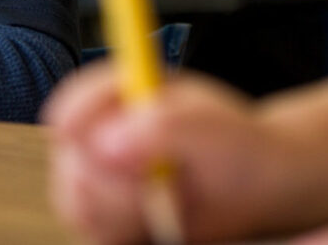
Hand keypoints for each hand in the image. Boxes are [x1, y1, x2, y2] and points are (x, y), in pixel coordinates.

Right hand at [47, 64, 295, 243]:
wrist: (259, 189)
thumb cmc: (239, 149)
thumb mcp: (213, 128)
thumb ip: (163, 127)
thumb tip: (106, 145)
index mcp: (121, 95)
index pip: (76, 104)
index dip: (77, 123)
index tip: (100, 145)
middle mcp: (101, 133)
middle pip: (69, 160)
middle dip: (109, 182)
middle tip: (152, 187)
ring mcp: (99, 176)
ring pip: (75, 201)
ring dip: (121, 211)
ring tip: (167, 204)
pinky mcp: (105, 215)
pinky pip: (92, 230)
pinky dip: (122, 232)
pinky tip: (155, 222)